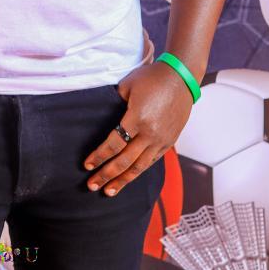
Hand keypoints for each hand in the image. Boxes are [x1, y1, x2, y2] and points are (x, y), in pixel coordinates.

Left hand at [82, 62, 194, 194]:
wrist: (181, 78)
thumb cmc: (153, 78)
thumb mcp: (128, 85)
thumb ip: (115, 103)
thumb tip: (104, 116)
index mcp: (138, 117)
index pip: (114, 144)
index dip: (99, 156)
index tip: (87, 165)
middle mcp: (150, 133)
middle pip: (125, 161)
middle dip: (107, 175)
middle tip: (92, 185)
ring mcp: (162, 140)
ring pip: (140, 167)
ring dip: (123, 180)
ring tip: (109, 191)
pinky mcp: (169, 142)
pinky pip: (152, 161)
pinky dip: (139, 171)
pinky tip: (129, 177)